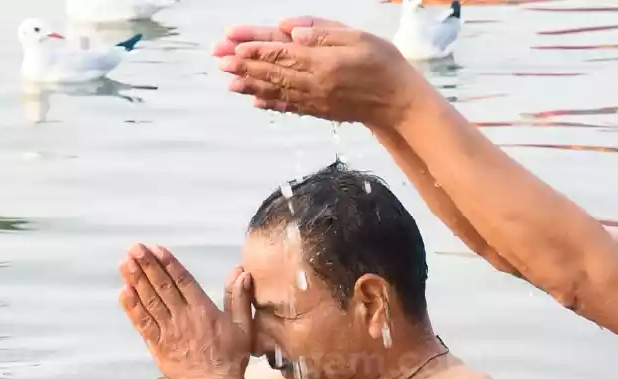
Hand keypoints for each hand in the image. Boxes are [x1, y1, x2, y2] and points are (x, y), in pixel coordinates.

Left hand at [119, 244, 253, 378]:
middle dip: (147, 265)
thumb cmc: (231, 358)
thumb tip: (242, 272)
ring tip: (125, 263)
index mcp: (203, 310)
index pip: (182, 280)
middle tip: (134, 248)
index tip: (155, 248)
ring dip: (136, 280)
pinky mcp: (158, 346)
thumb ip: (239, 297)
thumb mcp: (243, 326)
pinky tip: (124, 291)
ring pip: (150, 301)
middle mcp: (184, 318)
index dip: (167, 263)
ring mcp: (169, 332)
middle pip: (162, 286)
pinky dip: (132, 307)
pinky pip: (143, 323)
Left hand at [212, 17, 426, 129]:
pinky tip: (254, 100)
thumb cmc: (383, 62)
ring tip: (227, 80)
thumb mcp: (357, 37)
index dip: (254, 47)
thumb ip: (322, 32)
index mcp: (323, 62)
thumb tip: (289, 30)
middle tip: (218, 58)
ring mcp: (315, 99)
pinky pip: (289, 106)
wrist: (399, 101)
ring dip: (250, 84)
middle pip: (272, 71)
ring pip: (276, 90)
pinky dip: (269, 103)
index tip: (232, 43)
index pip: (281, 52)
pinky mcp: (319, 110)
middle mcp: (314, 83)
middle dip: (243, 64)